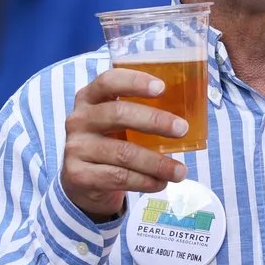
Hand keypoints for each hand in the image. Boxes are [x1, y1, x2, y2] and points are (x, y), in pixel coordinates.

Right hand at [58, 67, 187, 221]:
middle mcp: (79, 119)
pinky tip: (160, 183)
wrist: (81, 181)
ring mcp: (76, 148)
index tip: (162, 88)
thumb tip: (188, 112)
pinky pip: (118, 177)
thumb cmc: (110, 142)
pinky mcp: (79, 174)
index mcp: (89, 98)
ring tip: (180, 171)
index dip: (134, 82)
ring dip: (157, 163)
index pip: (108, 81)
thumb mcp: (117, 122)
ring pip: (123, 153)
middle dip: (154, 121)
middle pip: (118, 114)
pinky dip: (145, 181)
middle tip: (182, 129)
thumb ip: (140, 112)